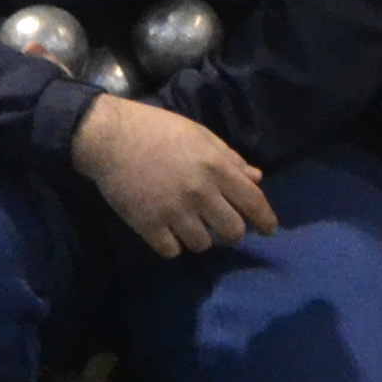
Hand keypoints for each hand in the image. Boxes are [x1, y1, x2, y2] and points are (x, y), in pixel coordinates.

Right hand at [72, 94, 277, 257]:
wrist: (111, 137)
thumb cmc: (159, 130)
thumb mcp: (201, 136)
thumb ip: (230, 159)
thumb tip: (256, 178)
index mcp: (217, 168)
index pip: (253, 202)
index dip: (266, 220)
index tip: (270, 230)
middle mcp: (200, 192)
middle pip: (233, 231)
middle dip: (232, 232)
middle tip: (222, 227)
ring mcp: (174, 211)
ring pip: (203, 245)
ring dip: (200, 238)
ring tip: (190, 226)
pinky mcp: (148, 225)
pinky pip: (171, 251)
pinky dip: (173, 245)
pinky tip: (168, 233)